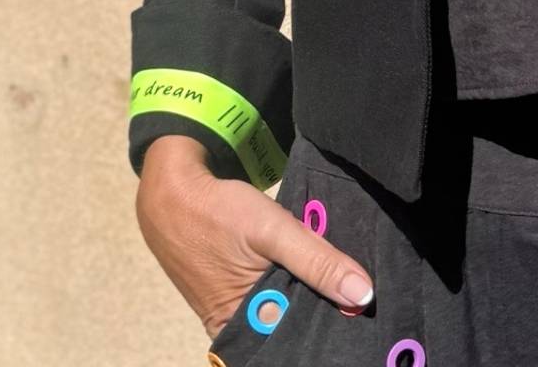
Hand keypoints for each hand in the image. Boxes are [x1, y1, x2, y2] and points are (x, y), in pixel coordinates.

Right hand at [135, 135, 374, 337]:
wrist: (172, 194)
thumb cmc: (219, 213)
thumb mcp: (273, 230)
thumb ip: (317, 261)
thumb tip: (363, 295)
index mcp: (243, 328)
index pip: (299, 343)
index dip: (332, 329)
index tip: (366, 316)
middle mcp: (238, 330)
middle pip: (293, 329)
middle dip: (325, 312)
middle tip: (362, 294)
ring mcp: (234, 314)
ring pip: (285, 312)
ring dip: (312, 298)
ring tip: (348, 283)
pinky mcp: (235, 295)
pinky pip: (273, 298)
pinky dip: (294, 286)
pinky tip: (319, 272)